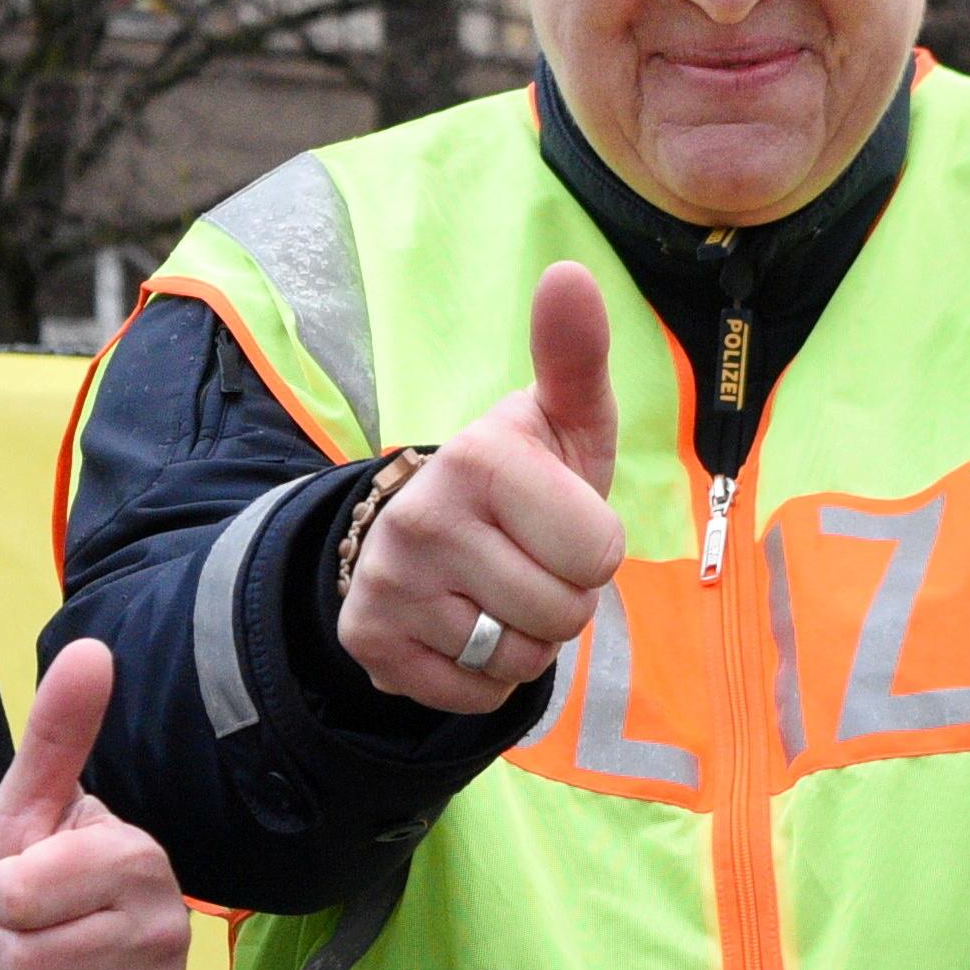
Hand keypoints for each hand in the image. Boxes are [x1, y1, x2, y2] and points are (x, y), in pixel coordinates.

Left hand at [0, 637, 193, 969]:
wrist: (67, 960)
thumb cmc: (44, 874)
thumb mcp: (32, 805)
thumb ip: (57, 733)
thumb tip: (91, 649)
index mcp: (138, 858)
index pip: (15, 897)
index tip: (19, 885)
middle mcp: (168, 929)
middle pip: (20, 961)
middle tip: (24, 933)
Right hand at [335, 263, 629, 711]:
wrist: (424, 533)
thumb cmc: (523, 477)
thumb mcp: (560, 419)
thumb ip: (575, 356)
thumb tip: (570, 272)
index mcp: (479, 458)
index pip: (600, 555)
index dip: (594, 549)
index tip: (556, 522)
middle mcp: (421, 518)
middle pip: (564, 614)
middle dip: (563, 599)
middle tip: (527, 561)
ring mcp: (388, 584)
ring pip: (518, 660)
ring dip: (525, 641)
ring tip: (495, 592)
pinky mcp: (370, 645)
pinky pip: (473, 697)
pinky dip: (481, 678)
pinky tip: (461, 626)